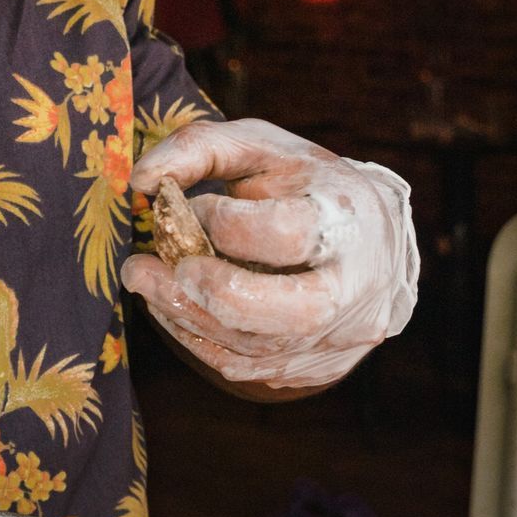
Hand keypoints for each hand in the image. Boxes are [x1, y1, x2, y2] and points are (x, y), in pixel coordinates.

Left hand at [120, 119, 417, 392]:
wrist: (373, 236)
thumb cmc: (305, 184)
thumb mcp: (259, 146)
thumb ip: (198, 148)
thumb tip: (143, 180)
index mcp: (348, 219)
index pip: (286, 233)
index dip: (224, 223)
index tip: (190, 207)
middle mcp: (358, 286)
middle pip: (292, 314)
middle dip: (208, 294)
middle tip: (145, 270)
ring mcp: (344, 335)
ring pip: (262, 349)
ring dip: (188, 318)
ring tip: (146, 284)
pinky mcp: (323, 366)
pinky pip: (253, 369)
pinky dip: (203, 342)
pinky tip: (176, 310)